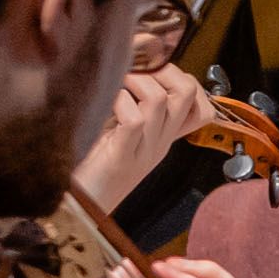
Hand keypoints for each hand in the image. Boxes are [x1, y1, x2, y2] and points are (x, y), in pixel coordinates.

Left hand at [75, 65, 207, 208]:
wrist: (78, 210)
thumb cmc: (89, 169)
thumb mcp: (115, 133)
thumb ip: (125, 107)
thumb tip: (128, 70)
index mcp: (162, 138)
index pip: (201, 106)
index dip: (185, 79)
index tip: (157, 70)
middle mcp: (159, 143)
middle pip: (188, 93)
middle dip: (164, 68)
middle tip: (137, 67)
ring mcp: (143, 150)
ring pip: (161, 100)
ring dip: (137, 80)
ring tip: (116, 80)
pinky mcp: (121, 157)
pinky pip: (134, 119)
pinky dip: (119, 100)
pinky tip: (105, 100)